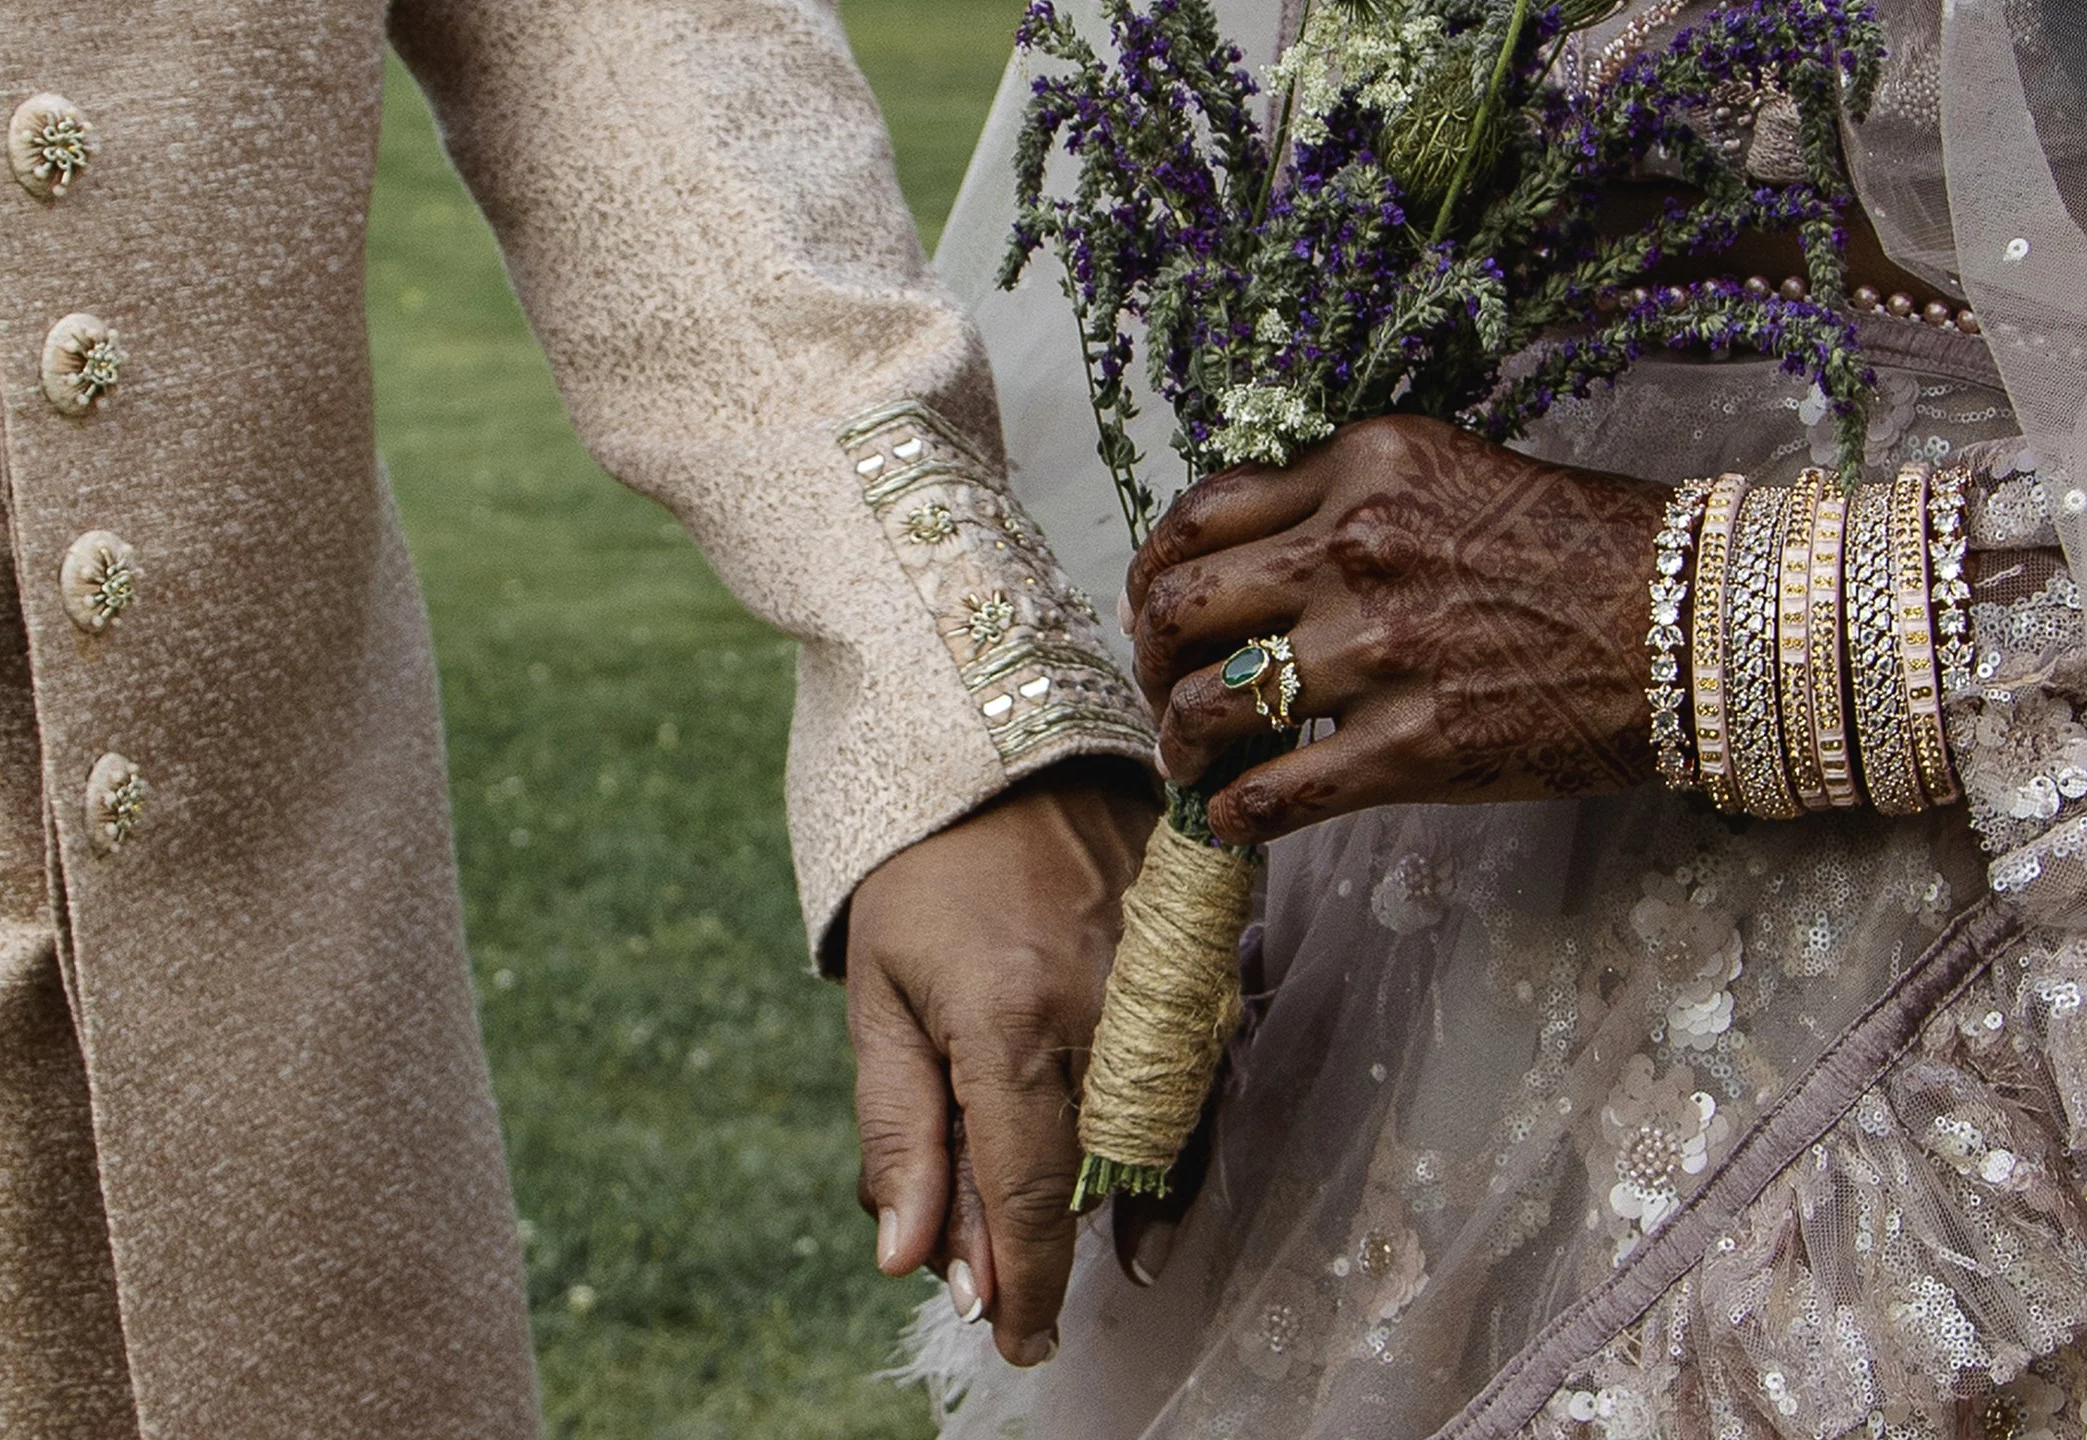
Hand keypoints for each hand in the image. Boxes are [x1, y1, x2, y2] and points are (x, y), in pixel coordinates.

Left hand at [846, 758, 1155, 1364]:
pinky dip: (1178, 1134)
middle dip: (1063, 1251)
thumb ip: (899, 1131)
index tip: (1017, 1344)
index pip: (1029, 1193)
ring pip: (1166, 1134)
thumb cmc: (920, 874)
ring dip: (1129, 1204)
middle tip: (1024, 1296)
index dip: (1026, 1284)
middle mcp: (1102, 1008)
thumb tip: (907, 1260)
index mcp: (1009, 1021)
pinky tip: (1155, 1170)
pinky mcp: (1201, 952)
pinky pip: (1206, 1071)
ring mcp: (1164, 979)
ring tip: (1102, 1251)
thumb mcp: (880, 1000)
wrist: (999, 741)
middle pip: (1101, 1178)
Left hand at [1125, 415, 1664, 843]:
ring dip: (1179, 740)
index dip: (1155, 572)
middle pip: (1184, 609)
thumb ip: (1348, 499)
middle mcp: (1355, 551)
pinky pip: (1275, 794)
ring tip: (1185, 759)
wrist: (1694, 625)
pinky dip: (1233, 812)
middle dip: (1151, 658)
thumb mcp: (1452, 472)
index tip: (1152, 607)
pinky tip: (1230, 815)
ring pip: (1211, 706)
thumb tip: (1248, 560)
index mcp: (1363, 470)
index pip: (1202, 516)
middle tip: (1159, 688)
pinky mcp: (1411, 749)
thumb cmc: (1585, 545)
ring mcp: (1379, 654)